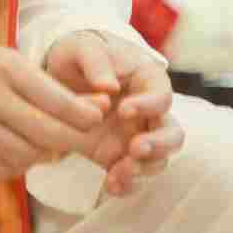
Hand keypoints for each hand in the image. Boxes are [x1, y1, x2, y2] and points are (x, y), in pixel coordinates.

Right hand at [0, 37, 108, 180]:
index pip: (56, 100)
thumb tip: (97, 111)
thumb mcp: (10, 61)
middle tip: (81, 140)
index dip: (84, 115)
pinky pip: (1, 169)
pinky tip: (15, 149)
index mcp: (5, 67)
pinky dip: (17, 164)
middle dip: (72, 141)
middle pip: (46, 134)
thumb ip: (49, 87)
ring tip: (42, 142)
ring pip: (26, 156)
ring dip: (43, 155)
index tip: (97, 119)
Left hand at [45, 30, 183, 196]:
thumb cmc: (79, 54)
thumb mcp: (82, 47)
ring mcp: (137, 135)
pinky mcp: (120, 155)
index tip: (123, 110)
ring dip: (142, 169)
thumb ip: (96, 61)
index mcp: (148, 80)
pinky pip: (133, 175)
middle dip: (159, 145)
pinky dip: (126, 184)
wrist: (60, 74)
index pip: (162, 96)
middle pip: (172, 134)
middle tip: (135, 148)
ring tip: (118, 172)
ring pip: (157, 160)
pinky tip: (110, 185)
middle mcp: (149, 112)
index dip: (148, 105)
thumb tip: (108, 88)